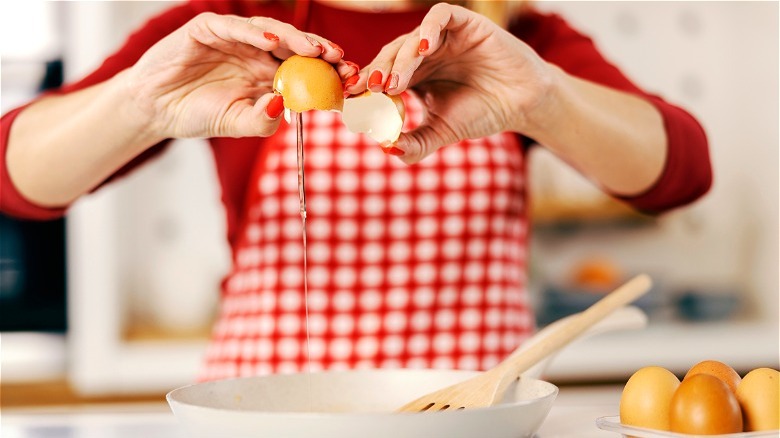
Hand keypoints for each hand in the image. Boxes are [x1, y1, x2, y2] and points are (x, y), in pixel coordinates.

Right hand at [126, 13, 354, 138]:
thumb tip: (286, 105)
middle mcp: (256, 52)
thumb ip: (263, 119)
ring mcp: (234, 38)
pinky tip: (272, 41)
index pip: (305, 68)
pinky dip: (254, 31)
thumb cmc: (198, 115)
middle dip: (321, 52)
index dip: (327, 71)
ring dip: (295, 38)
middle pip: (296, 46)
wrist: (155, 109)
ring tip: (314, 50)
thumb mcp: (237, 124)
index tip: (349, 80)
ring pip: (271, 31)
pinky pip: (235, 26)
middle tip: (340, 60)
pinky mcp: (209, 28)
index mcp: (269, 74)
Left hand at [348, 3, 554, 163]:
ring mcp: (442, 37)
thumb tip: (385, 150)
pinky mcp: (463, 23)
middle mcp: (423, 54)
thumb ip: (415, 143)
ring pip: (411, 39)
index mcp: (413, 76)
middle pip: (390, 56)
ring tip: (396, 82)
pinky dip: (429, 29)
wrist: (522, 104)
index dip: (365, 85)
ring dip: (400, 59)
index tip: (352, 100)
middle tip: (373, 89)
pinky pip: (440, 16)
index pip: (381, 75)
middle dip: (378, 72)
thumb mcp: (442, 132)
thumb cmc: (482, 114)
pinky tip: (424, 47)